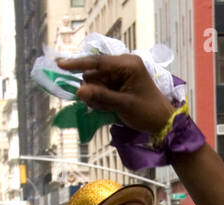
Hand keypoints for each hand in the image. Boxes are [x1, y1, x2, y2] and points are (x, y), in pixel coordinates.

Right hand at [56, 53, 173, 134]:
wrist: (163, 123)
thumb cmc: (148, 112)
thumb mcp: (124, 105)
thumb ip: (101, 97)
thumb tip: (78, 91)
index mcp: (128, 64)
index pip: (98, 62)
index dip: (78, 64)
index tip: (60, 65)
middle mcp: (124, 64)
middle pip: (95, 72)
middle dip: (92, 89)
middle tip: (98, 105)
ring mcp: (121, 73)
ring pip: (96, 81)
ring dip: (96, 96)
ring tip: (108, 108)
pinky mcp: (120, 82)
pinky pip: (102, 87)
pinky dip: (101, 98)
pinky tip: (108, 107)